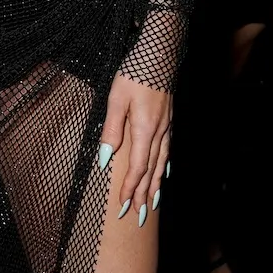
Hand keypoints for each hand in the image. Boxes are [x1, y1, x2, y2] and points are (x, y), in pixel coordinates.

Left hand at [98, 72, 171, 221]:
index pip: (137, 168)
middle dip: (143, 196)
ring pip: (161, 164)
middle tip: (138, 218)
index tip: (123, 207)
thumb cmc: (134, 74)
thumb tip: (105, 158)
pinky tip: (165, 174)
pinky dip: (164, 167)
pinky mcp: (168, 121)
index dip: (130, 189)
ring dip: (156, 187)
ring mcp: (166, 127)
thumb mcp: (116, 99)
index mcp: (144, 130)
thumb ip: (111, 130)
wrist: (159, 54)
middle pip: (151, 171)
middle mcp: (158, 133)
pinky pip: (167, 151)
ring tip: (152, 204)